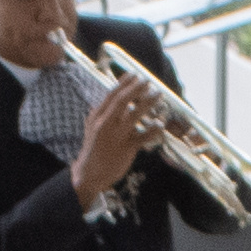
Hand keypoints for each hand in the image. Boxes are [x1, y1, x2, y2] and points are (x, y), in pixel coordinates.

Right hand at [66, 71, 157, 206]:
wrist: (89, 174)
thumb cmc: (93, 150)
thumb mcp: (92, 128)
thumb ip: (99, 114)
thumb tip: (105, 101)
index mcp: (97, 116)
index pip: (112, 95)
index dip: (125, 84)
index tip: (135, 75)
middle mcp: (106, 124)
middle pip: (122, 101)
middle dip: (136, 89)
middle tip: (148, 81)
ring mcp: (116, 136)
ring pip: (134, 115)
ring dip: (148, 103)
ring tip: (158, 95)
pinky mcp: (126, 148)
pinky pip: (143, 136)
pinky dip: (153, 130)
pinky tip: (161, 123)